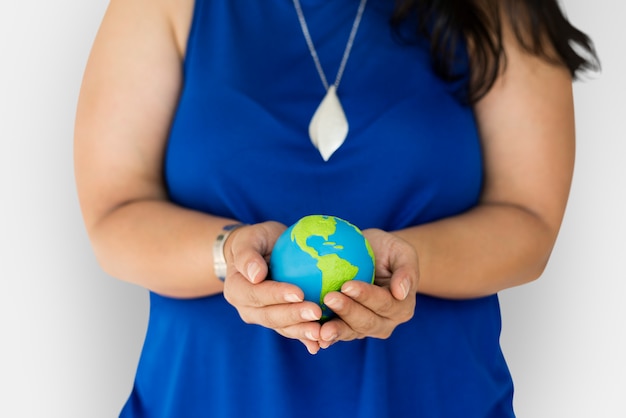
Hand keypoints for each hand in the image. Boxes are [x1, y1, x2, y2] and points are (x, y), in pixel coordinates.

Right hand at [221, 221, 324, 353]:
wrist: (259, 255)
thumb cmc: (255, 241)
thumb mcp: (248, 239)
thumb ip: (247, 255)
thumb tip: (256, 274)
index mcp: (237, 290)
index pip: (256, 294)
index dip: (277, 295)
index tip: (299, 292)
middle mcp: (247, 308)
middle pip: (270, 316)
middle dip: (293, 316)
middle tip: (316, 313)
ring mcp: (263, 318)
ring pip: (282, 328)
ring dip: (301, 331)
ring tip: (321, 332)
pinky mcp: (279, 322)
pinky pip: (292, 330)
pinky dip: (305, 338)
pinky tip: (320, 344)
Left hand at [318, 228, 418, 348]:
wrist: (371, 258)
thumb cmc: (387, 250)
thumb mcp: (401, 251)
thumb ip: (406, 270)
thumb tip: (401, 292)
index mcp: (401, 307)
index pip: (383, 303)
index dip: (366, 296)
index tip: (347, 285)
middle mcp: (385, 323)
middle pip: (367, 322)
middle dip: (348, 312)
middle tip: (329, 298)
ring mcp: (365, 329)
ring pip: (351, 332)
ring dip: (335, 329)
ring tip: (320, 327)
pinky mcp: (347, 329)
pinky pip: (336, 334)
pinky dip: (325, 337)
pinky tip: (312, 336)